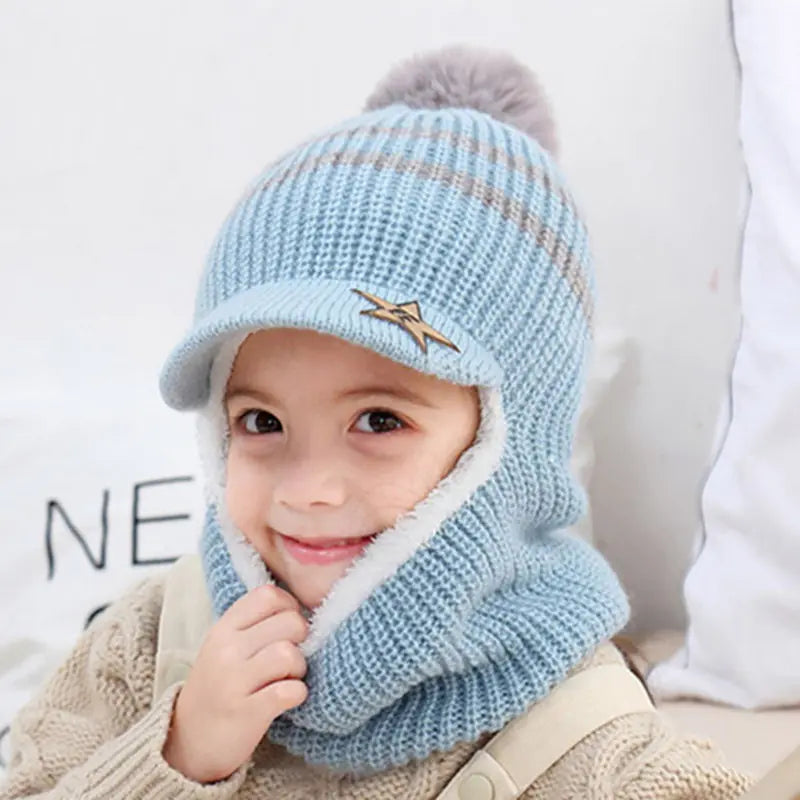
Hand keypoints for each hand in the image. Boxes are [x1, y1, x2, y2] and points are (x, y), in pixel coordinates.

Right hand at [162, 584, 308, 782]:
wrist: (189, 741)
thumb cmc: (218, 686)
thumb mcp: (224, 646)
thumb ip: (253, 623)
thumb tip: (296, 607)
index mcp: (224, 628)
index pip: (268, 595)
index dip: (289, 607)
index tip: (287, 626)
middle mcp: (227, 650)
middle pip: (289, 622)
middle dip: (301, 639)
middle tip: (291, 657)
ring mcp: (234, 681)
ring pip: (289, 654)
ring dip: (299, 668)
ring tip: (289, 678)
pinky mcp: (247, 712)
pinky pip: (290, 691)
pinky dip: (297, 694)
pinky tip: (288, 698)